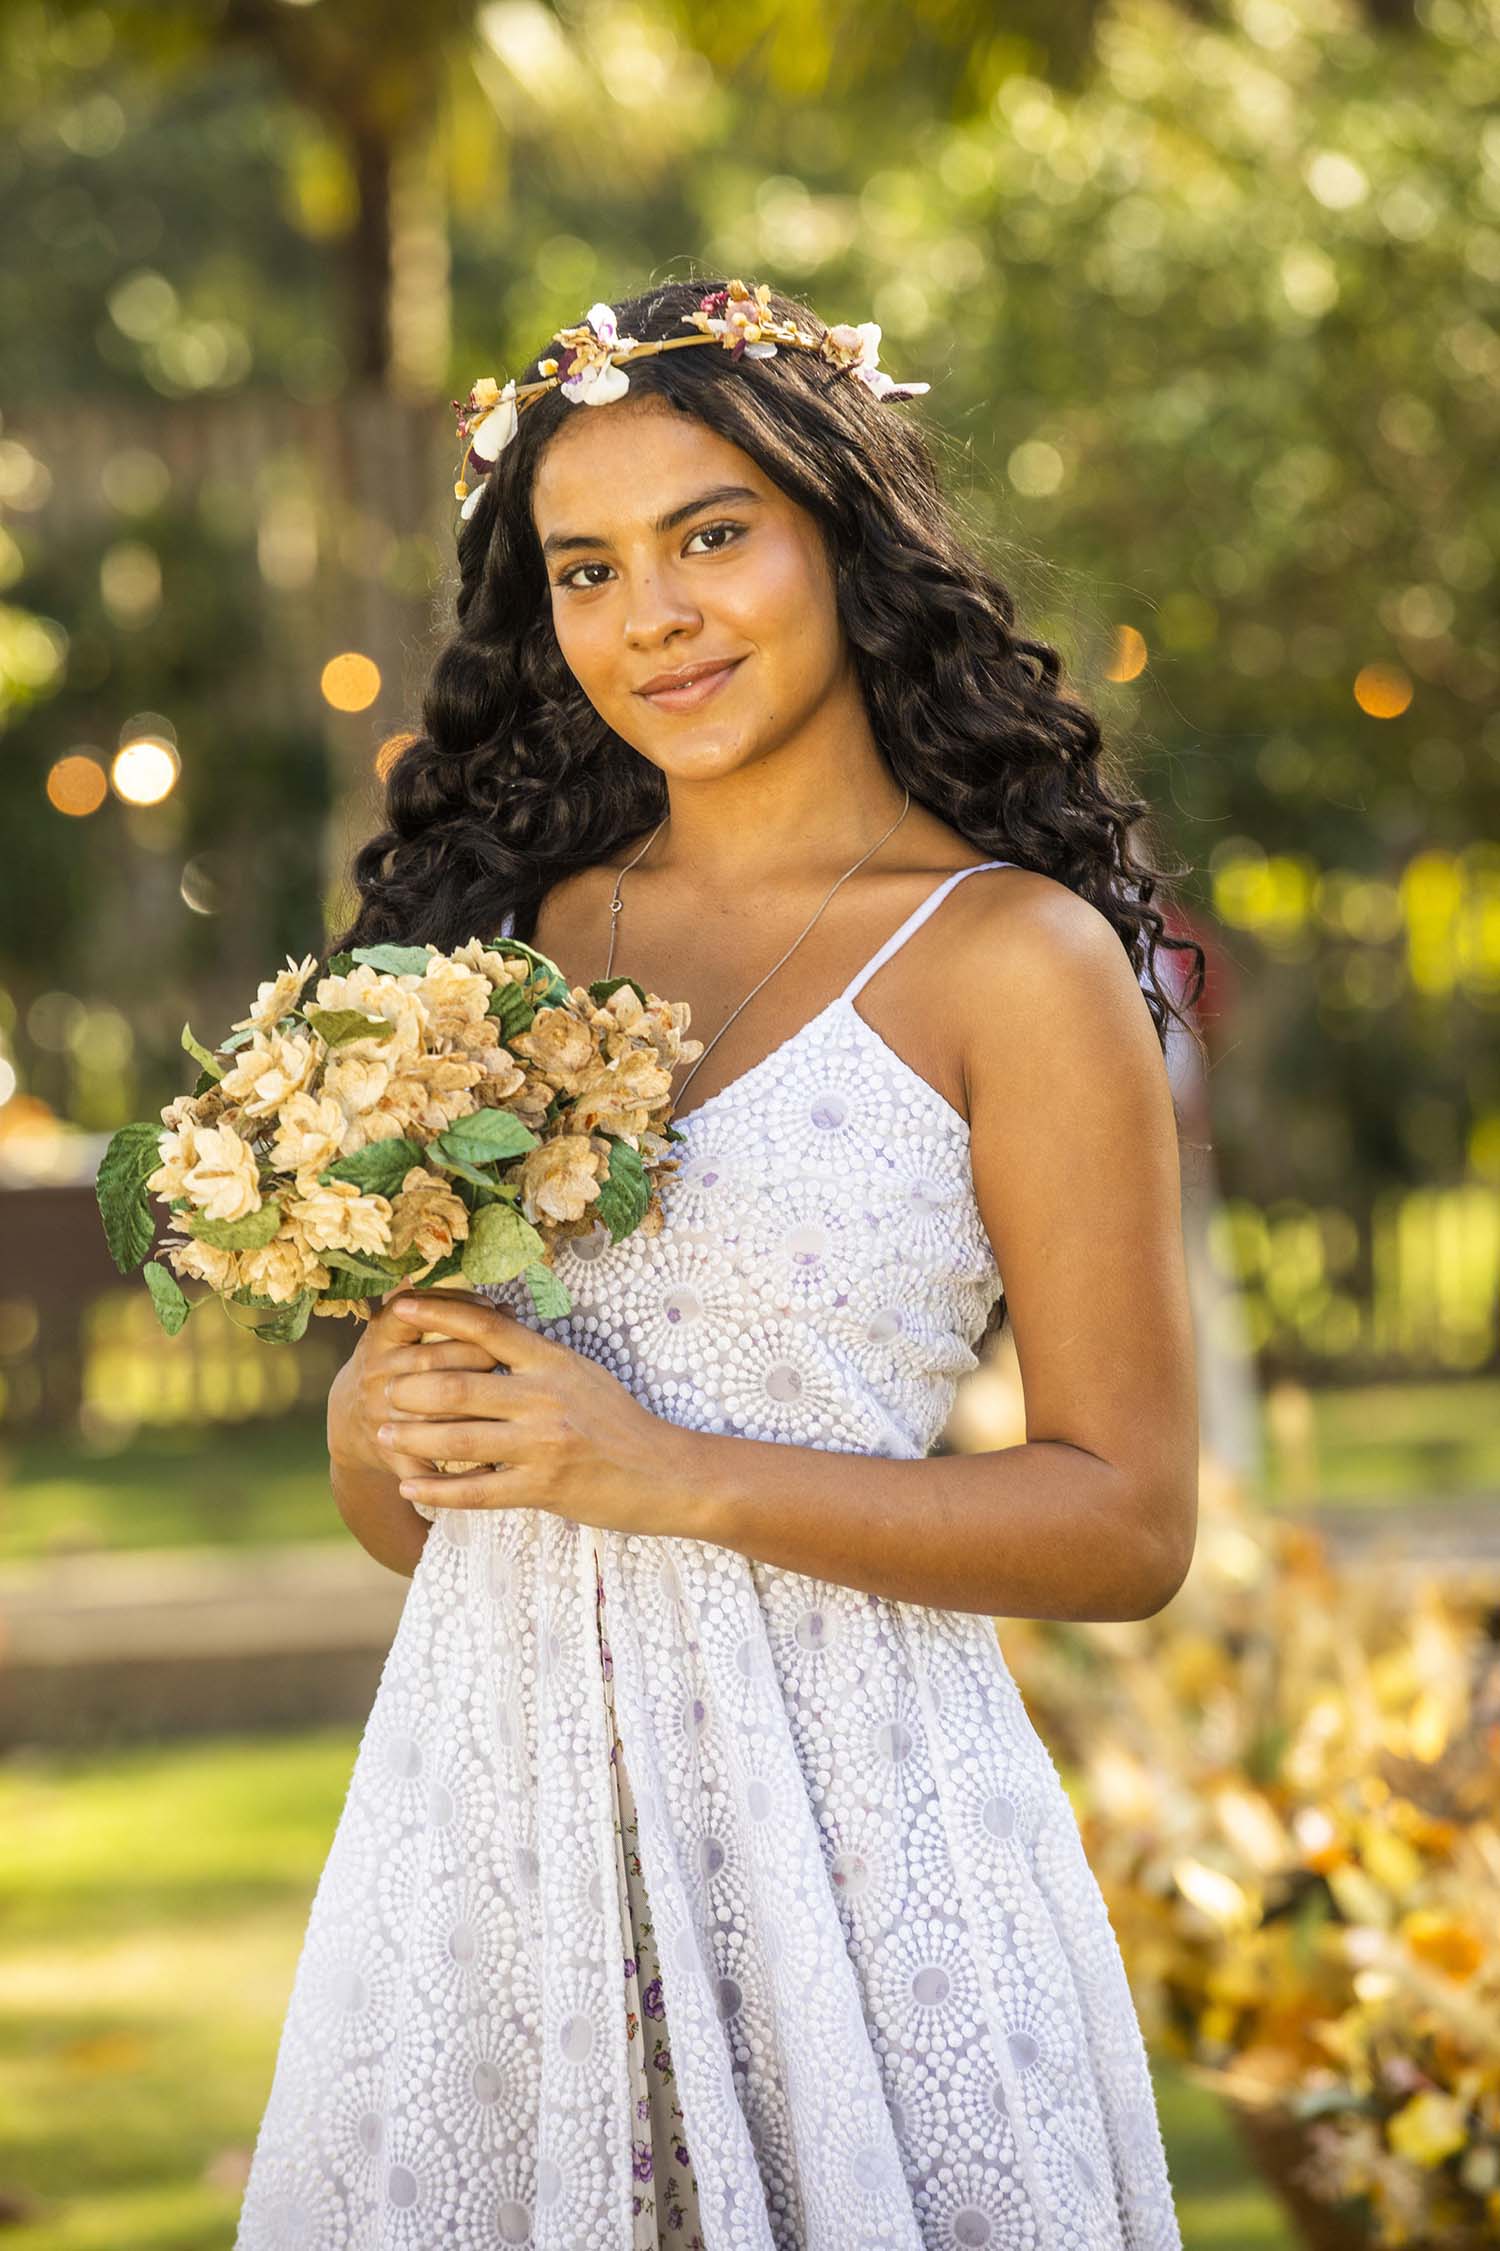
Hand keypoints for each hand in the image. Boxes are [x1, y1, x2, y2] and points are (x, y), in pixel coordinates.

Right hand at [330, 1289, 500, 1488]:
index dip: (453, 1307)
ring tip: (506, 1404)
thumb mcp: (402, 1331)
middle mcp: (376, 1375)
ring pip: (433, 1413)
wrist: (348, 1421)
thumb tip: (503, 1308)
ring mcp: (380, 1417)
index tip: (489, 1307)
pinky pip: (425, 1467)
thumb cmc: (394, 1365)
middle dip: (475, 1354)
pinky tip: (492, 1467)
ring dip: (474, 1410)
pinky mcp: (391, 1455)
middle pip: (429, 1361)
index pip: (411, 1314)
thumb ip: (445, 1314)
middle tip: (506, 1355)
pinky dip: (457, 1472)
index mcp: (380, 1339)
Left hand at [379, 1289, 703, 1538]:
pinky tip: (411, 1489)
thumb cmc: (622, 1423)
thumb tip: (488, 1334)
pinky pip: (477, 1490)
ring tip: (383, 1436)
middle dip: (410, 1389)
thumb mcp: (583, 1375)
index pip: (486, 1328)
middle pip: (458, 1384)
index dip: (438, 1314)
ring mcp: (543, 1443)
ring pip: (459, 1438)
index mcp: (553, 1361)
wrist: (667, 1473)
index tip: (398, 1306)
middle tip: (381, 1391)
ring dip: (412, 1439)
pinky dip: (437, 1491)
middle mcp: (545, 1396)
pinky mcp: (544, 1487)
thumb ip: (536, 1360)